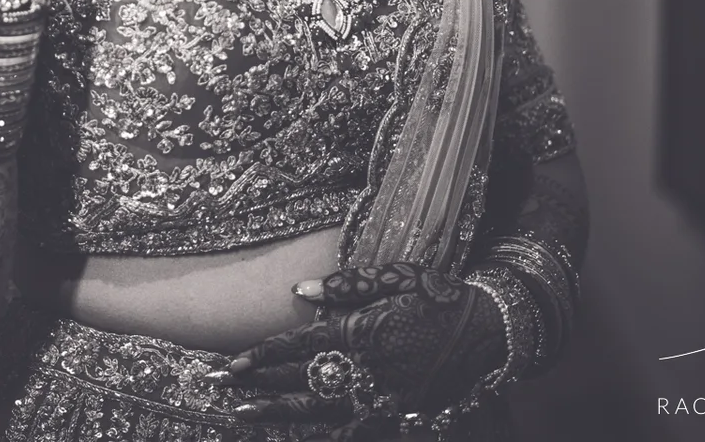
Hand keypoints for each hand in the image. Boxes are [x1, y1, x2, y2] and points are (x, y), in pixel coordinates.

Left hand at [212, 263, 507, 432]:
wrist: (489, 330)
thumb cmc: (437, 296)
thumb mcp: (394, 279)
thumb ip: (345, 288)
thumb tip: (299, 292)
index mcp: (362, 331)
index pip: (299, 347)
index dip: (261, 356)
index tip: (230, 364)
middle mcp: (367, 368)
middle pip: (299, 380)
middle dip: (255, 384)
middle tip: (215, 387)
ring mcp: (382, 396)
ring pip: (318, 411)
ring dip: (276, 412)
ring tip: (240, 414)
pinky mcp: (398, 415)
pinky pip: (352, 431)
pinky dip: (320, 434)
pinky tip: (293, 434)